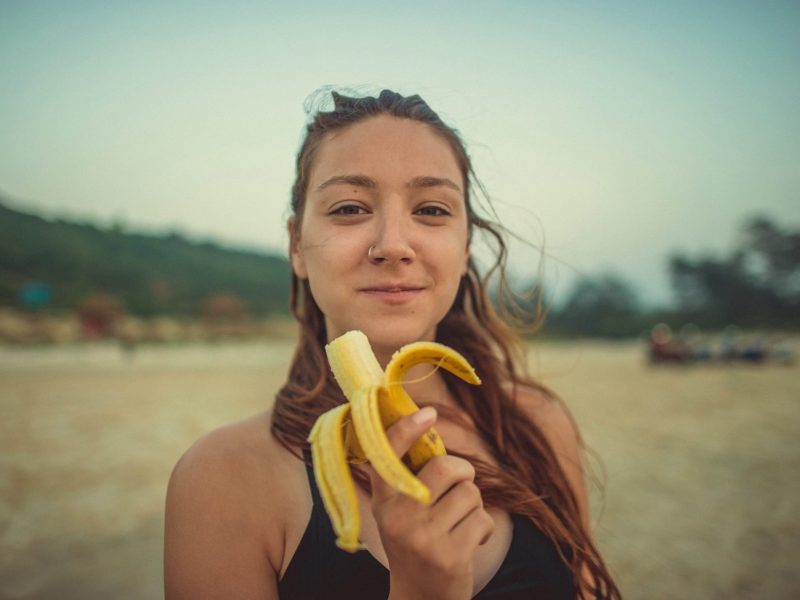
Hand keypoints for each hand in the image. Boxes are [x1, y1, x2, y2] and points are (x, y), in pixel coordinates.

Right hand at [370, 407, 494, 599]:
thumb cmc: (415, 543)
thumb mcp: (398, 512)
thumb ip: (408, 477)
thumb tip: (426, 422)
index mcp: (383, 501)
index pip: (388, 456)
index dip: (407, 430)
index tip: (428, 413)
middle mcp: (398, 517)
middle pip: (446, 467)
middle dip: (464, 472)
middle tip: (462, 484)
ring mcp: (423, 538)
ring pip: (469, 493)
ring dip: (473, 506)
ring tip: (459, 525)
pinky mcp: (450, 556)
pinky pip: (483, 520)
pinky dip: (484, 529)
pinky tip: (469, 543)